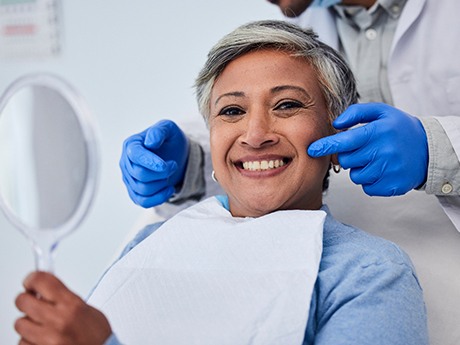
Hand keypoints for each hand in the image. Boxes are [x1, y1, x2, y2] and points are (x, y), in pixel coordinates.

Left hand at [15, 271, 111, 344]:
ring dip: (28, 324)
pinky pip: (22, 342)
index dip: (32, 279)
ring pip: (20, 324)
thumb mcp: (86, 310)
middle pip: (23, 301)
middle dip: (26, 300)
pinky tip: (41, 339)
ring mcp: (47, 339)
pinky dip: (29, 341)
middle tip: (32, 302)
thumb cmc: (97, 336)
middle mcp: (58, 321)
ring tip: (41, 326)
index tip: (31, 281)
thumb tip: (44, 290)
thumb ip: (65, 298)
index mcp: (72, 305)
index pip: (41, 281)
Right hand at [120, 120, 189, 207]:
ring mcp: (129, 179)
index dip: (150, 162)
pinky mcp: (135, 192)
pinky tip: (169, 189)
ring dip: (162, 183)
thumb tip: (150, 142)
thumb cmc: (170, 140)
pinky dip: (159, 198)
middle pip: (140, 174)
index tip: (165, 165)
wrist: (175, 155)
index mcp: (131, 145)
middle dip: (162, 173)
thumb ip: (159, 130)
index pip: (135, 155)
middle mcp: (126, 162)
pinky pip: (143, 202)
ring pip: (143, 189)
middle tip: (173, 165)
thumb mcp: (169, 128)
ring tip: (170, 174)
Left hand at [308, 103, 427, 195]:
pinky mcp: (391, 186)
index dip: (326, 146)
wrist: (429, 149)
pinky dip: (370, 180)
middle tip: (364, 149)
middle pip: (346, 160)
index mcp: (378, 132)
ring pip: (355, 175)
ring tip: (376, 159)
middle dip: (349, 155)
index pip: (345, 141)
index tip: (312, 149)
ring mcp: (388, 171)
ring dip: (360, 168)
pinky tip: (382, 170)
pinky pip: (367, 187)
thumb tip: (336, 124)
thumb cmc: (399, 129)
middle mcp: (383, 152)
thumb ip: (356, 113)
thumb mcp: (381, 112)